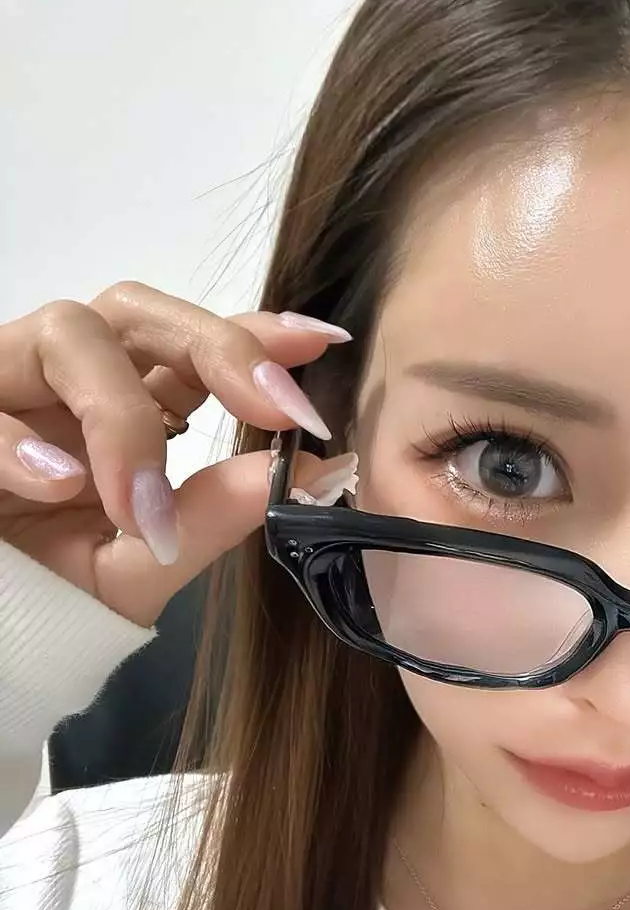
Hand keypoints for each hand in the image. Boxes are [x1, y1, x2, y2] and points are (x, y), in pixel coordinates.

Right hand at [0, 281, 357, 626]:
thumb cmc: (54, 597)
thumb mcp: (144, 565)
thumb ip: (213, 518)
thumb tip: (311, 473)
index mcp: (124, 407)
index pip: (191, 348)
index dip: (252, 336)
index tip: (318, 344)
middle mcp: (67, 383)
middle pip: (137, 312)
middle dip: (215, 347)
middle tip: (273, 406)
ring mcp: (6, 389)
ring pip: (68, 332)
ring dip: (120, 413)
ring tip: (140, 501)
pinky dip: (19, 443)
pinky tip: (60, 485)